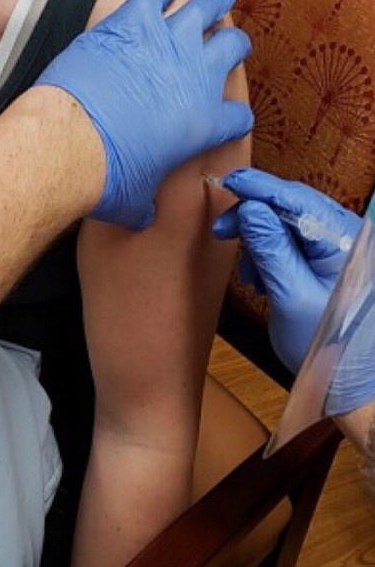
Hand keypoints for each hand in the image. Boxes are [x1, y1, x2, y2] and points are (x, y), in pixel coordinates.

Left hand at [35, 0, 252, 228]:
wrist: (72, 143)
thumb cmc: (105, 178)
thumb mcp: (136, 201)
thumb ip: (146, 203)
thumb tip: (141, 216)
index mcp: (206, 123)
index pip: (237, 117)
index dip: (234, 116)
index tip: (230, 114)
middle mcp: (196, 77)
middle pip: (231, 49)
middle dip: (234, 44)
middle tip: (233, 40)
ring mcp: (167, 43)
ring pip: (205, 9)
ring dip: (214, 2)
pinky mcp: (132, 22)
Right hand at [212, 167, 363, 373]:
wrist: (345, 384)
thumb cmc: (327, 347)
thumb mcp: (290, 296)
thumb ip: (271, 249)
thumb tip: (250, 209)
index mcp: (343, 242)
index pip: (297, 200)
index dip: (261, 188)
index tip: (231, 182)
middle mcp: (343, 238)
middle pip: (291, 207)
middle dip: (253, 216)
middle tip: (222, 229)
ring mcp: (335, 249)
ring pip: (287, 223)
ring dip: (259, 239)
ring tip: (247, 271)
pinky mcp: (324, 261)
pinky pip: (291, 241)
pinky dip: (268, 253)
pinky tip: (260, 276)